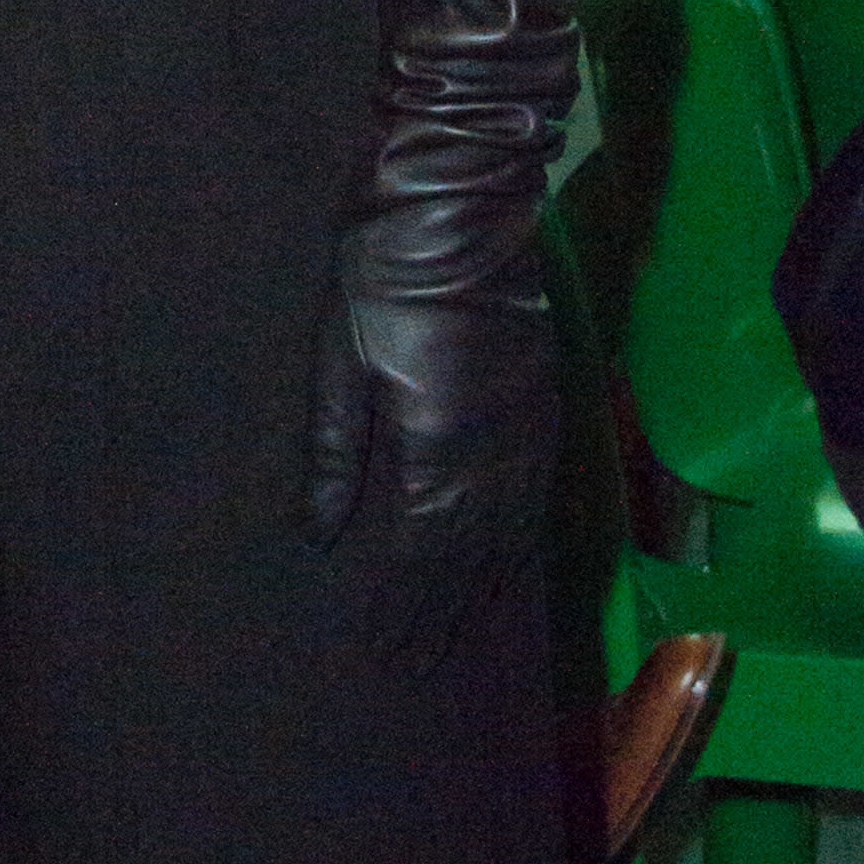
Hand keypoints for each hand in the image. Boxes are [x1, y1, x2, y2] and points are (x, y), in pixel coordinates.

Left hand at [304, 268, 563, 661]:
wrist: (460, 198)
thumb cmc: (382, 271)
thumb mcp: (337, 359)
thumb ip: (332, 451)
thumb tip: (318, 531)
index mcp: (434, 444)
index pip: (418, 552)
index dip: (401, 607)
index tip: (383, 650)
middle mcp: (491, 451)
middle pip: (467, 557)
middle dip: (438, 614)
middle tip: (415, 665)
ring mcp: (527, 428)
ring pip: (510, 535)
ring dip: (482, 589)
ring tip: (459, 635)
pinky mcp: (545, 402)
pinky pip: (538, 497)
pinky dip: (520, 543)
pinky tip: (508, 564)